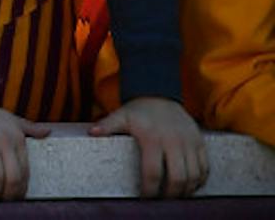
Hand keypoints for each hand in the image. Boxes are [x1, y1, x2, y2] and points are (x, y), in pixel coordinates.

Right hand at [0, 104, 49, 200]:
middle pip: (13, 177)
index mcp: (17, 138)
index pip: (24, 170)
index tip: (14, 198)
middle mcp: (4, 140)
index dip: (21, 189)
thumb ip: (29, 127)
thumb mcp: (10, 118)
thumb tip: (48, 132)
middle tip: (2, 203)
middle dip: (9, 195)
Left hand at [91, 96, 206, 198]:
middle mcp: (174, 141)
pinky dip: (200, 180)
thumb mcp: (121, 115)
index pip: (153, 172)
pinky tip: (191, 185)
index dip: (150, 189)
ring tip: (176, 195)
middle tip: (163, 201)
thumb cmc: (138, 110)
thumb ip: (107, 125)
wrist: (160, 94)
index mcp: (152, 138)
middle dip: (171, 194)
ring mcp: (189, 142)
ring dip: (187, 190)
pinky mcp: (200, 142)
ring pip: (194, 175)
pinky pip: (205, 167)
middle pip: (177, 178)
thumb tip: (91, 132)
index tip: (145, 197)